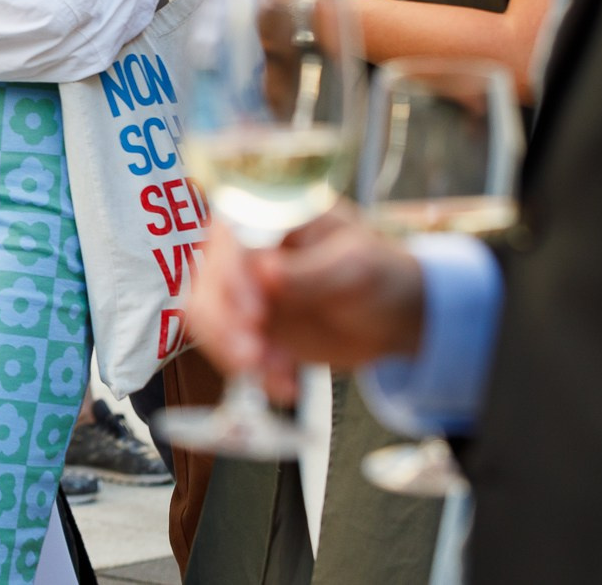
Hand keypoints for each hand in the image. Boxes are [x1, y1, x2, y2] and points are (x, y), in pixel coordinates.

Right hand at [190, 206, 426, 402]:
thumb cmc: (379, 271)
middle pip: (207, 283)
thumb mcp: (355, 265)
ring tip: (279, 375)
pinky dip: (255, 372)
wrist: (394, 315)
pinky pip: (229, 350)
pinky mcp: (247, 326)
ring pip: (209, 320)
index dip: (229, 277)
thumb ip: (310, 271)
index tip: (254, 313)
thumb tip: (263, 271)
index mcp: (267, 218)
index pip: (226, 240)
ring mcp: (243, 291)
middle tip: (253, 358)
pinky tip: (287, 384)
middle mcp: (245, 252)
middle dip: (223, 325)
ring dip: (233, 352)